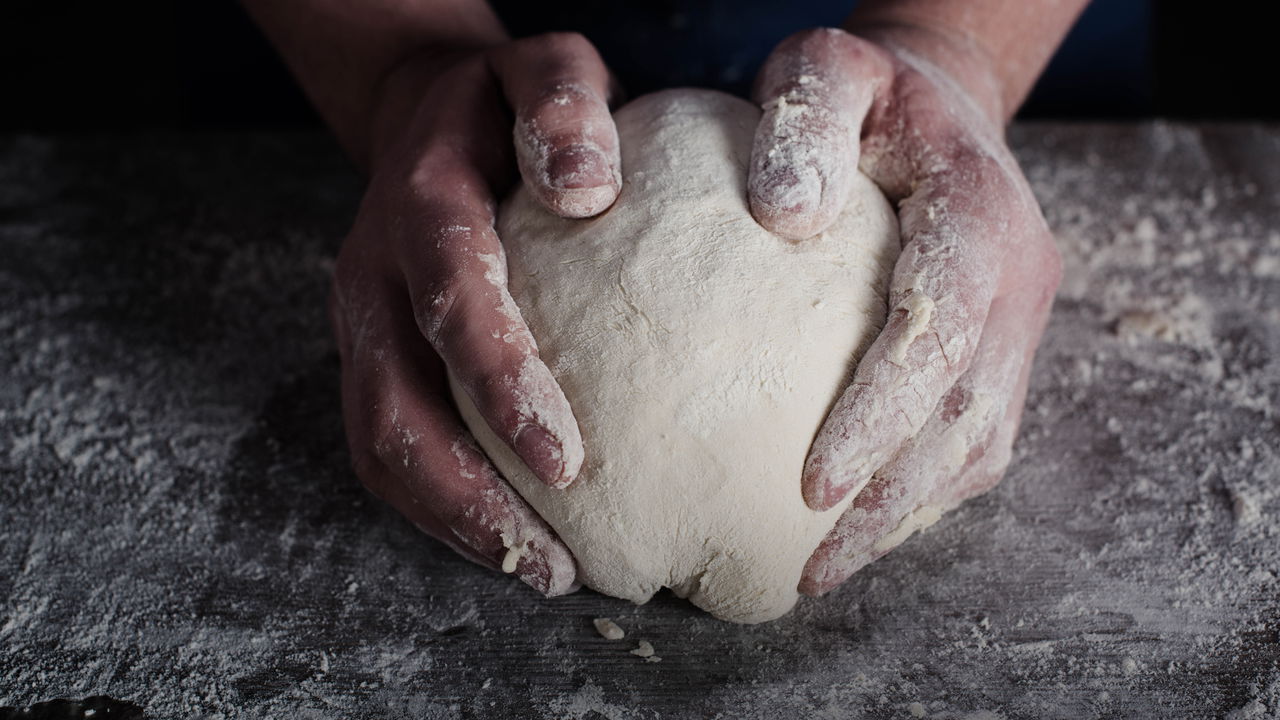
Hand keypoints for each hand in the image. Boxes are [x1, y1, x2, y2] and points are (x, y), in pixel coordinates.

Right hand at [329, 33, 621, 595]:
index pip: (450, 301)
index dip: (499, 383)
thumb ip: (563, 103)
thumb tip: (586, 189)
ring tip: (543, 574)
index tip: (569, 461)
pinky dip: (444, 506)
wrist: (424, 113)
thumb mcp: (544, 67)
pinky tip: (513, 538)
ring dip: (453, 522)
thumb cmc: (505, 102)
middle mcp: (373, 275)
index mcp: (420, 204)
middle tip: (556, 566)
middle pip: (390, 408)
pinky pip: (390, 445)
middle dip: (466, 497)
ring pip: (378, 445)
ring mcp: (363, 324)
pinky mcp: (374, 357)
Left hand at [746, 27, 1062, 594]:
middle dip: (891, 500)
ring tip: (824, 569)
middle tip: (811, 567)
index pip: (941, 329)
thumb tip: (784, 215)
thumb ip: (805, 122)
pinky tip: (860, 524)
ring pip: (981, 442)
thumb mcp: (825, 71)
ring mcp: (1019, 321)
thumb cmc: (864, 94)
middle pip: (968, 414)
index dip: (885, 413)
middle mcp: (1018, 277)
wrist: (931, 105)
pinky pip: (977, 436)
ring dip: (907, 515)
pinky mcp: (1001, 349)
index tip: (813, 484)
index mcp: (980, 211)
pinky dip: (923, 491)